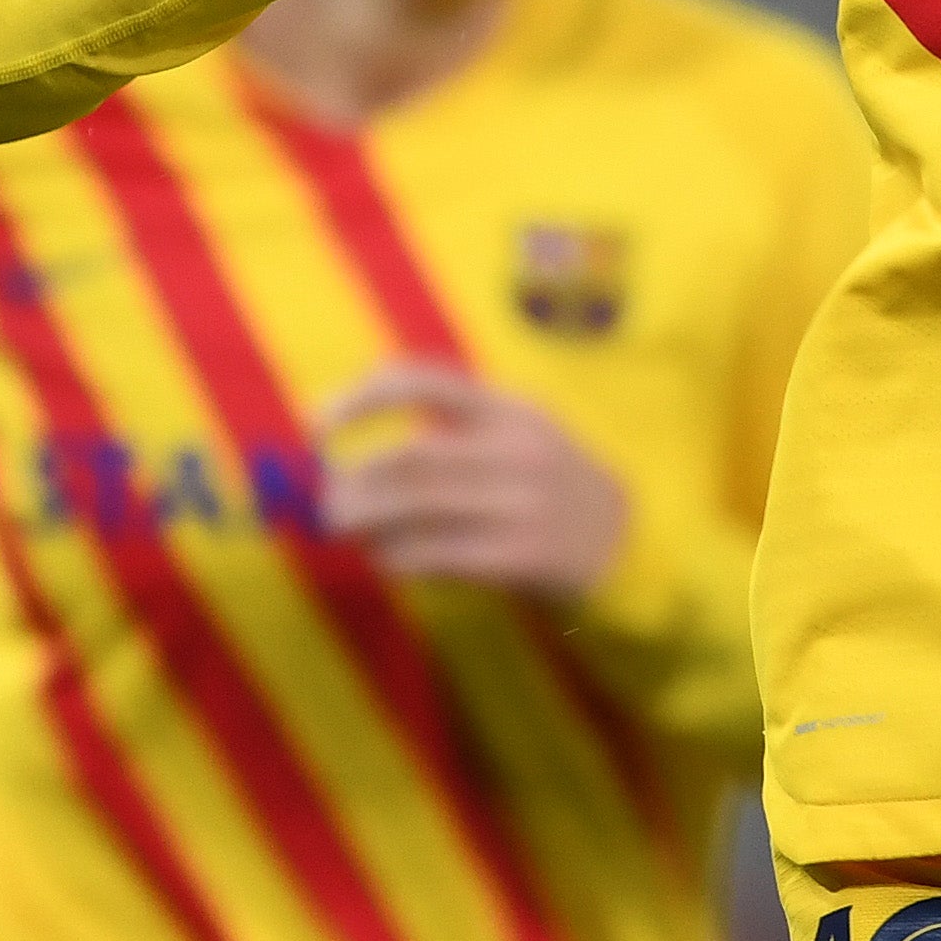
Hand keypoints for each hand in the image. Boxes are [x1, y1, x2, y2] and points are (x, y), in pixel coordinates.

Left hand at [316, 361, 629, 603]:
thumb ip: (452, 434)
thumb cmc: (550, 486)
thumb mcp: (518, 438)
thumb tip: (351, 449)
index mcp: (509, 410)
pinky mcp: (518, 556)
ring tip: (345, 529)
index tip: (315, 423)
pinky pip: (437, 554)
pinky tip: (388, 558)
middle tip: (326, 501)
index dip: (361, 397)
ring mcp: (520, 504)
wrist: (624, 543)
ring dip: (367, 521)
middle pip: (412, 457)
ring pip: (417, 508)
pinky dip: (398, 556)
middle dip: (355, 480)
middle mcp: (516, 450)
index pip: (424, 382)